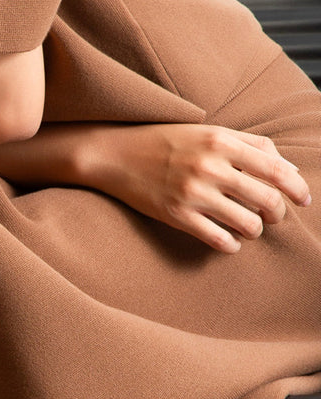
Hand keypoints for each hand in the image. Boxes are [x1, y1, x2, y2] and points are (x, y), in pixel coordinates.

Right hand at [87, 123, 311, 252]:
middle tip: (276, 218)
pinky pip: (216, 238)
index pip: (276, 169)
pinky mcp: (176, 215)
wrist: (118, 155)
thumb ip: (248, 145)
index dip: (296, 188)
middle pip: (265, 198)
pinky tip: (231, 244)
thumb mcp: (209, 132)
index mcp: (224, 142)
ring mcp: (193, 193)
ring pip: (245, 222)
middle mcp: (211, 167)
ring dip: (255, 231)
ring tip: (251, 229)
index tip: (304, 200)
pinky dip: (231, 245)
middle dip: (278, 213)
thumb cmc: (166, 142)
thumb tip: (284, 168)